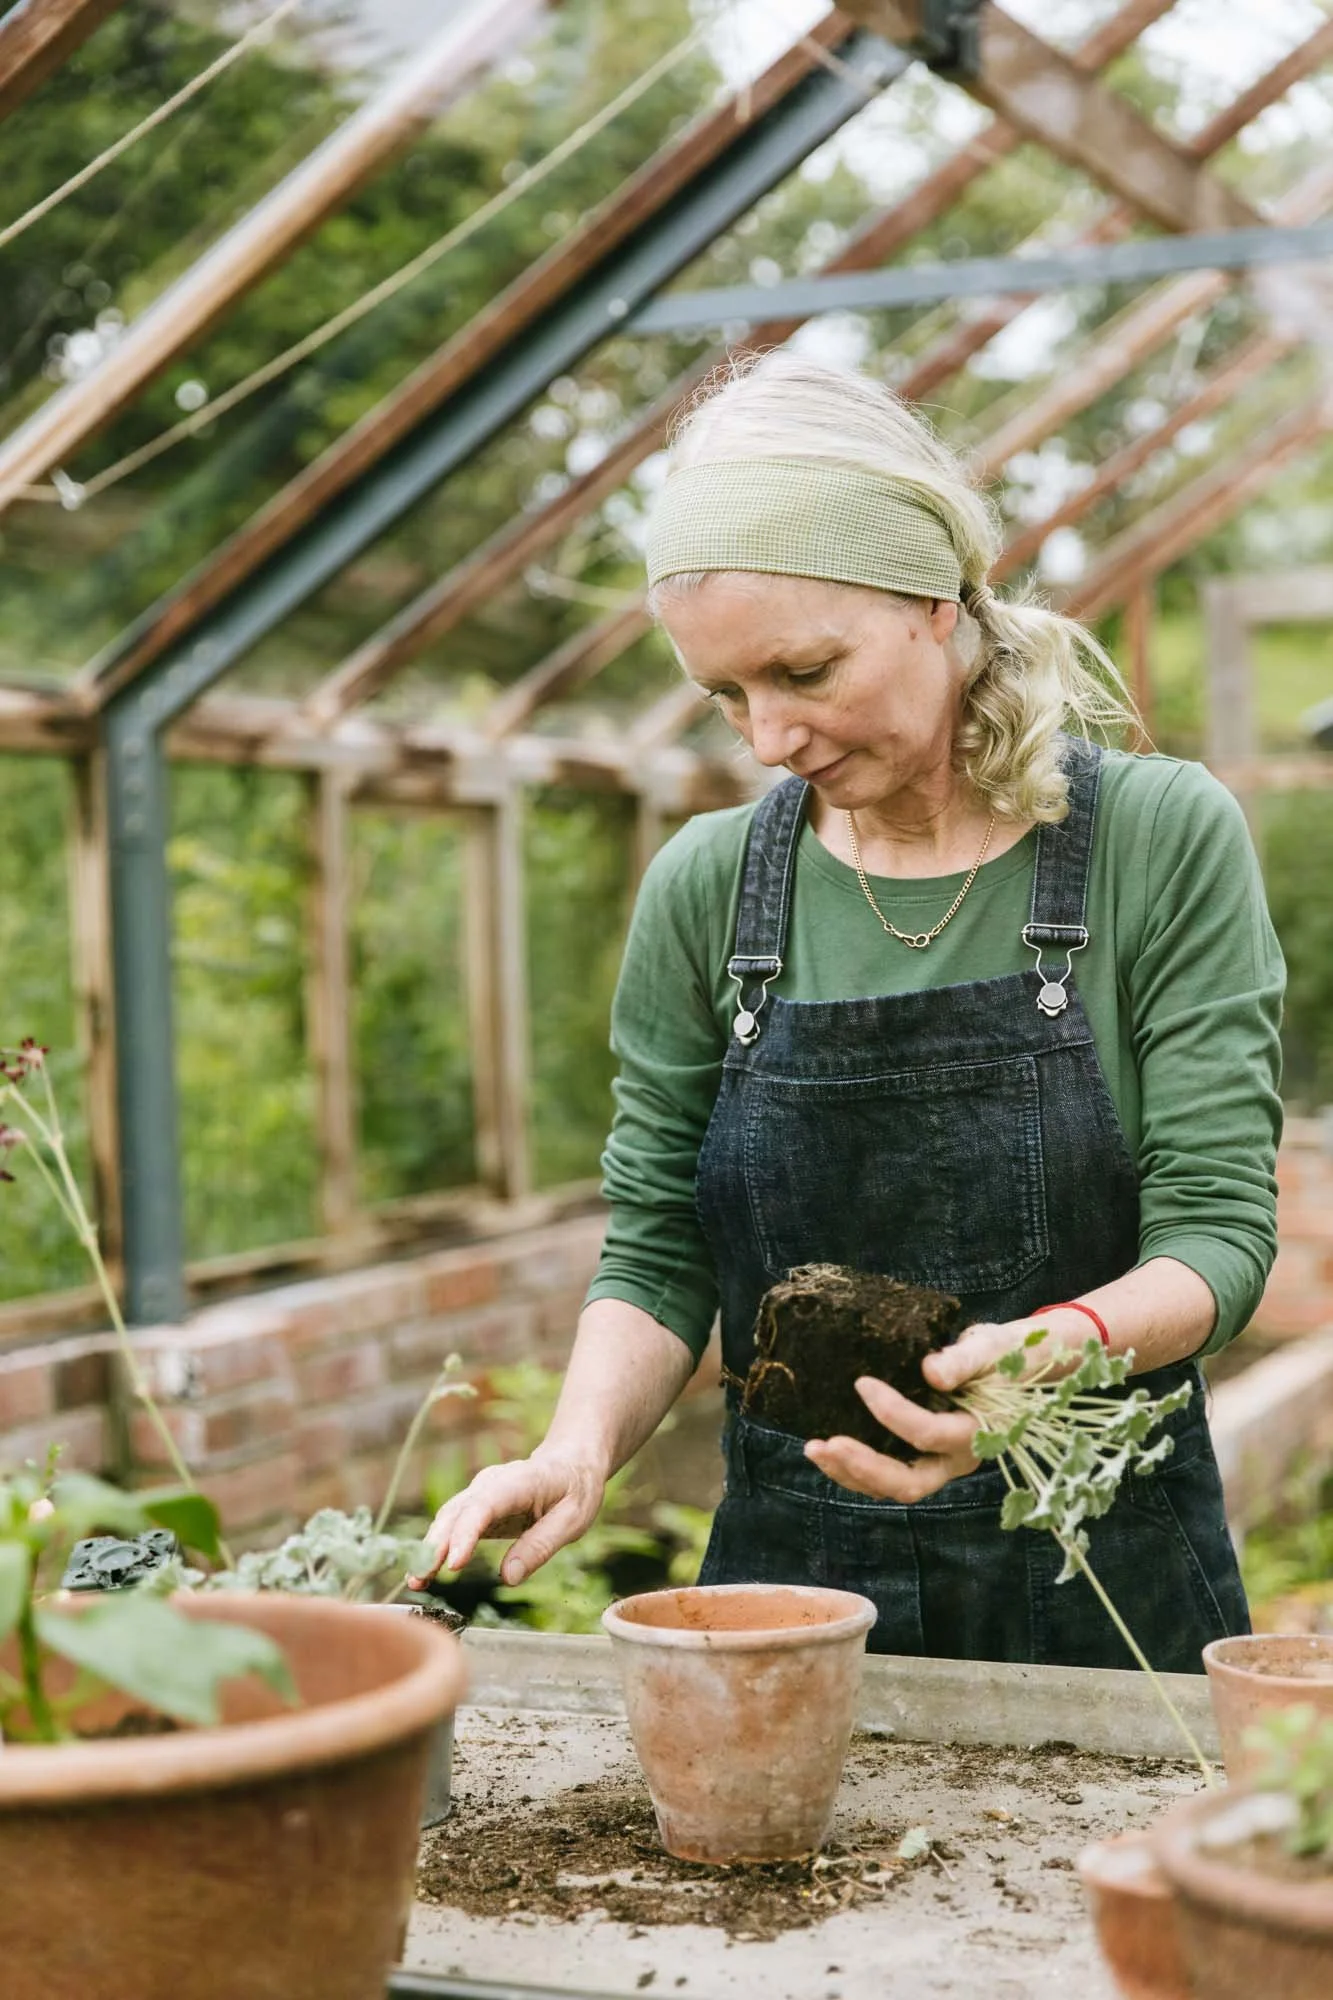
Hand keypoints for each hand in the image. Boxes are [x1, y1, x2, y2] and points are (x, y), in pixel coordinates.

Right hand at [407, 1449, 606, 1589]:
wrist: (571, 1461)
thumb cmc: (576, 1490)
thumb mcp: (573, 1520)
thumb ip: (541, 1546)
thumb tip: (509, 1578)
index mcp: (520, 1481)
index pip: (485, 1505)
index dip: (466, 1534)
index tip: (453, 1564)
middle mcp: (492, 1482)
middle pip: (457, 1512)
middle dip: (436, 1545)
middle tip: (419, 1578)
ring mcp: (480, 1491)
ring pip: (448, 1517)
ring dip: (429, 1548)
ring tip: (415, 1580)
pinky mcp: (476, 1504)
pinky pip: (452, 1523)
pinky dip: (436, 1545)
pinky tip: (424, 1570)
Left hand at [803, 1312, 1088, 1502]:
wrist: (1020, 1366)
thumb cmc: (1006, 1353)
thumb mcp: (991, 1347)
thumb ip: (964, 1360)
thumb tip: (930, 1371)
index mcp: (977, 1432)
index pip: (929, 1434)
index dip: (893, 1413)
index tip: (862, 1383)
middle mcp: (957, 1458)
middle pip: (908, 1483)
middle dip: (863, 1468)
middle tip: (824, 1445)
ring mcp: (939, 1463)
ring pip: (893, 1486)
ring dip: (850, 1473)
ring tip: (813, 1449)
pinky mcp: (923, 1456)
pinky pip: (888, 1473)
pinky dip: (855, 1467)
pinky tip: (827, 1448)